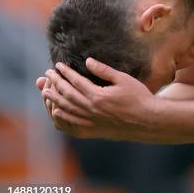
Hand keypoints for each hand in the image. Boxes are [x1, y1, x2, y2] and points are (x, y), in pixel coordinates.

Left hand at [41, 58, 156, 138]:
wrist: (147, 120)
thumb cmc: (139, 97)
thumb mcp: (124, 79)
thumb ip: (104, 70)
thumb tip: (88, 61)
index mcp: (98, 96)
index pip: (76, 81)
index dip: (65, 72)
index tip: (57, 66)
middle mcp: (91, 109)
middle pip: (67, 95)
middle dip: (55, 83)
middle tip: (47, 75)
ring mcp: (91, 122)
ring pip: (66, 110)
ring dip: (54, 99)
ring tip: (46, 91)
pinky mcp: (94, 131)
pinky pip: (72, 125)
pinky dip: (62, 117)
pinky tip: (57, 111)